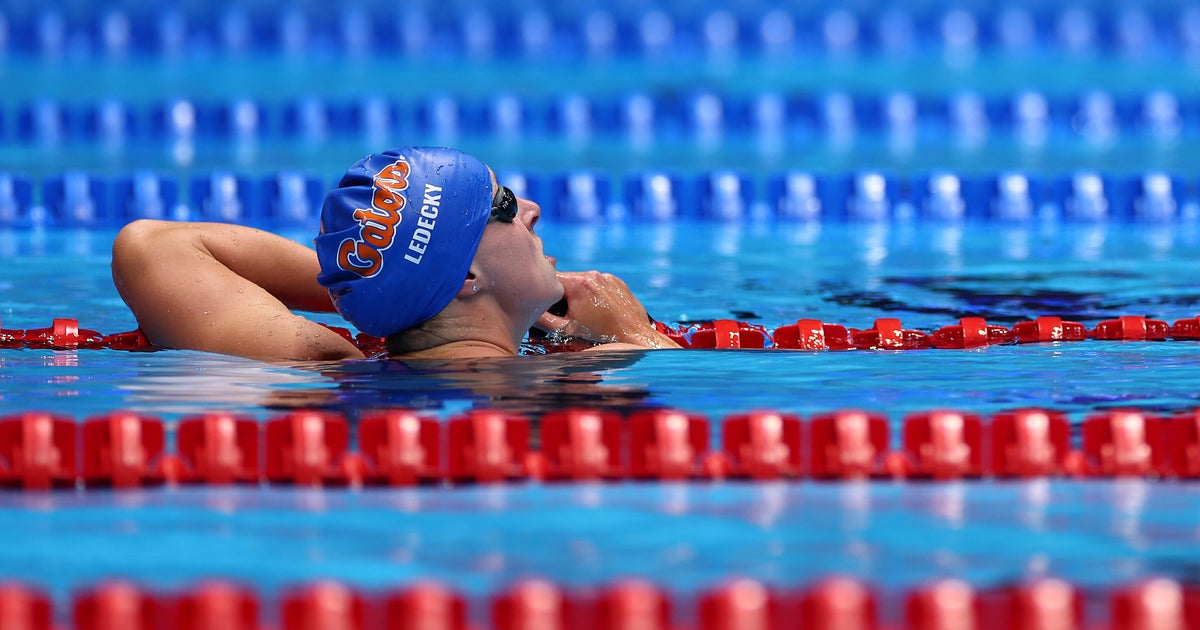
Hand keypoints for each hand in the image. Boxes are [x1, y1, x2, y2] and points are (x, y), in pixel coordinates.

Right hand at [534, 271, 679, 348]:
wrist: (635, 336)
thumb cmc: (600, 336)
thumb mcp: (566, 330)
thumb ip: (542, 319)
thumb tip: (528, 310)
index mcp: (578, 283)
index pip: (551, 278)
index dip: (547, 291)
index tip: (549, 305)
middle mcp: (593, 274)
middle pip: (567, 279)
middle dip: (564, 294)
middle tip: (568, 313)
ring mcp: (607, 277)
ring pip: (582, 281)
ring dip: (579, 293)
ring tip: (586, 313)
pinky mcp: (617, 281)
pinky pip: (598, 284)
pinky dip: (594, 294)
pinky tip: (599, 310)